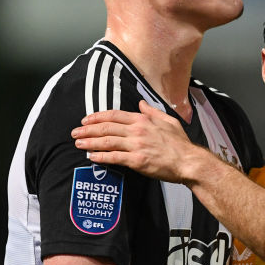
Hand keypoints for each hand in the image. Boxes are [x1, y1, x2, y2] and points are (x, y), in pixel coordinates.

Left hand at [71, 101, 200, 182]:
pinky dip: (101, 156)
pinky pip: (114, 157)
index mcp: (143, 120)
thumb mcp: (168, 121)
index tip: (86, 120)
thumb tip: (141, 103)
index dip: (97, 117)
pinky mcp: (137, 161)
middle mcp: (137, 131)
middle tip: (75, 132)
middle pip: (106, 127)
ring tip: (78, 144)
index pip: (114, 115)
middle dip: (88, 130)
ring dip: (90, 142)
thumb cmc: (180, 143)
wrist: (188, 161)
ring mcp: (136, 146)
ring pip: (107, 141)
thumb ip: (152, 111)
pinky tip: (92, 156)